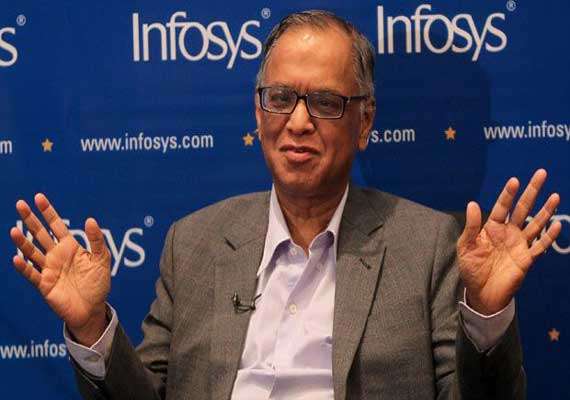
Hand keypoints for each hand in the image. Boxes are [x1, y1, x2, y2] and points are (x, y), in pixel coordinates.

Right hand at [9, 193, 110, 345]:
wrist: (93, 309)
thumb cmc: (97, 284)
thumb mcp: (102, 259)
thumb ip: (97, 240)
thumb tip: (90, 220)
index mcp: (70, 247)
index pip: (56, 225)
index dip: (48, 212)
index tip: (38, 197)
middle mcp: (56, 255)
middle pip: (40, 234)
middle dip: (30, 219)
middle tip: (20, 204)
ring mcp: (48, 269)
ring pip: (32, 252)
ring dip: (22, 242)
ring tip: (13, 230)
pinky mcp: (44, 284)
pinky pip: (32, 274)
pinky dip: (24, 267)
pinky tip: (17, 258)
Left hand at [457, 169, 561, 314]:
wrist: (480, 293)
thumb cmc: (471, 268)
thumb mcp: (466, 246)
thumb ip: (471, 226)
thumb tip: (472, 203)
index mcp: (492, 228)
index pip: (502, 207)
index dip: (508, 194)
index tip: (515, 180)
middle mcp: (508, 233)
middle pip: (522, 208)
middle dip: (531, 191)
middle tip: (541, 173)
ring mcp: (519, 245)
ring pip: (535, 224)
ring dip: (545, 210)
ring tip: (555, 196)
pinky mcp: (527, 259)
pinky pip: (540, 246)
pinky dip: (548, 236)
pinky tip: (556, 225)